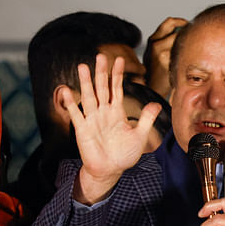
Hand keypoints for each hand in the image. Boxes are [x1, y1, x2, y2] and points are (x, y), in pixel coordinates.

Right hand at [64, 54, 160, 203]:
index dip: (117, 74)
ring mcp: (92, 119)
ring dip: (86, 82)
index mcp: (117, 112)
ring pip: (89, 97)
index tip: (120, 59)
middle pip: (101, 88)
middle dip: (101, 72)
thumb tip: (157, 104)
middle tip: (100, 55)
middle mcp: (103, 112)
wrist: (110, 170)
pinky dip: (71, 103)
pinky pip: (76, 114)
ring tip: (83, 66)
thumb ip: (146, 120)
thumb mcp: (140, 136)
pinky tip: (67, 90)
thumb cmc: (123, 154)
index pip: (116, 88)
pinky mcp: (82, 130)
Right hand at [143, 16, 187, 97]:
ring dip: (188, 42)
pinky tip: (189, 60)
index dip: (181, 22)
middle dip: (186, 27)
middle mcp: (155, 44)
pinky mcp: (166, 61)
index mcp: (153, 40)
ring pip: (180, 39)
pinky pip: (181, 53)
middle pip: (175, 26)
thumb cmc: (155, 73)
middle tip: (195, 33)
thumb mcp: (155, 54)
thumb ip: (165, 43)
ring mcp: (160, 52)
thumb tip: (183, 34)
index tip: (189, 26)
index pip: (169, 22)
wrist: (150, 88)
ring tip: (193, 49)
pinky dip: (187, 54)